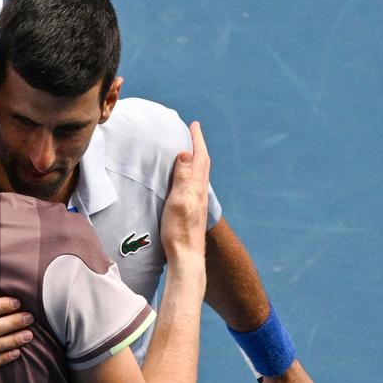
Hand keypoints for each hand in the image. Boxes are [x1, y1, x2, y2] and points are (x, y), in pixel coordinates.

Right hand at [160, 121, 211, 262]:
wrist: (187, 258)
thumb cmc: (180, 231)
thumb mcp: (179, 201)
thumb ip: (183, 177)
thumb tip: (186, 153)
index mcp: (197, 187)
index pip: (199, 158)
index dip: (197, 140)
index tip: (193, 124)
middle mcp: (200, 193)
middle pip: (203, 164)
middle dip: (198, 147)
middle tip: (193, 133)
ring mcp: (198, 203)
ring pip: (200, 175)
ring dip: (196, 160)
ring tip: (189, 152)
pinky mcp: (193, 212)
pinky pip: (195, 185)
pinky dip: (192, 174)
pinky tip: (187, 181)